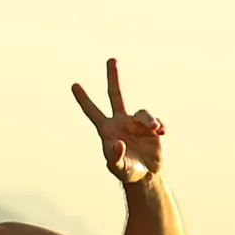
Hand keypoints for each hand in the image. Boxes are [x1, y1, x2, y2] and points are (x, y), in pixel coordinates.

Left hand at [72, 58, 163, 183]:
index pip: (92, 111)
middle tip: (111, 59)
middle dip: (113, 78)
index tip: (74, 85)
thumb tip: (118, 143)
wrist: (145, 175)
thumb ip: (115, 157)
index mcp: (107, 129)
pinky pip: (156, 121)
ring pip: (143, 112)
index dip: (84, 99)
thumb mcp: (117, 167)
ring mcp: (136, 124)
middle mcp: (121, 122)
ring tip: (154, 130)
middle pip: (116, 95)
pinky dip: (159, 126)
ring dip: (149, 119)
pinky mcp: (152, 129)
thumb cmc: (126, 171)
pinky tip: (160, 134)